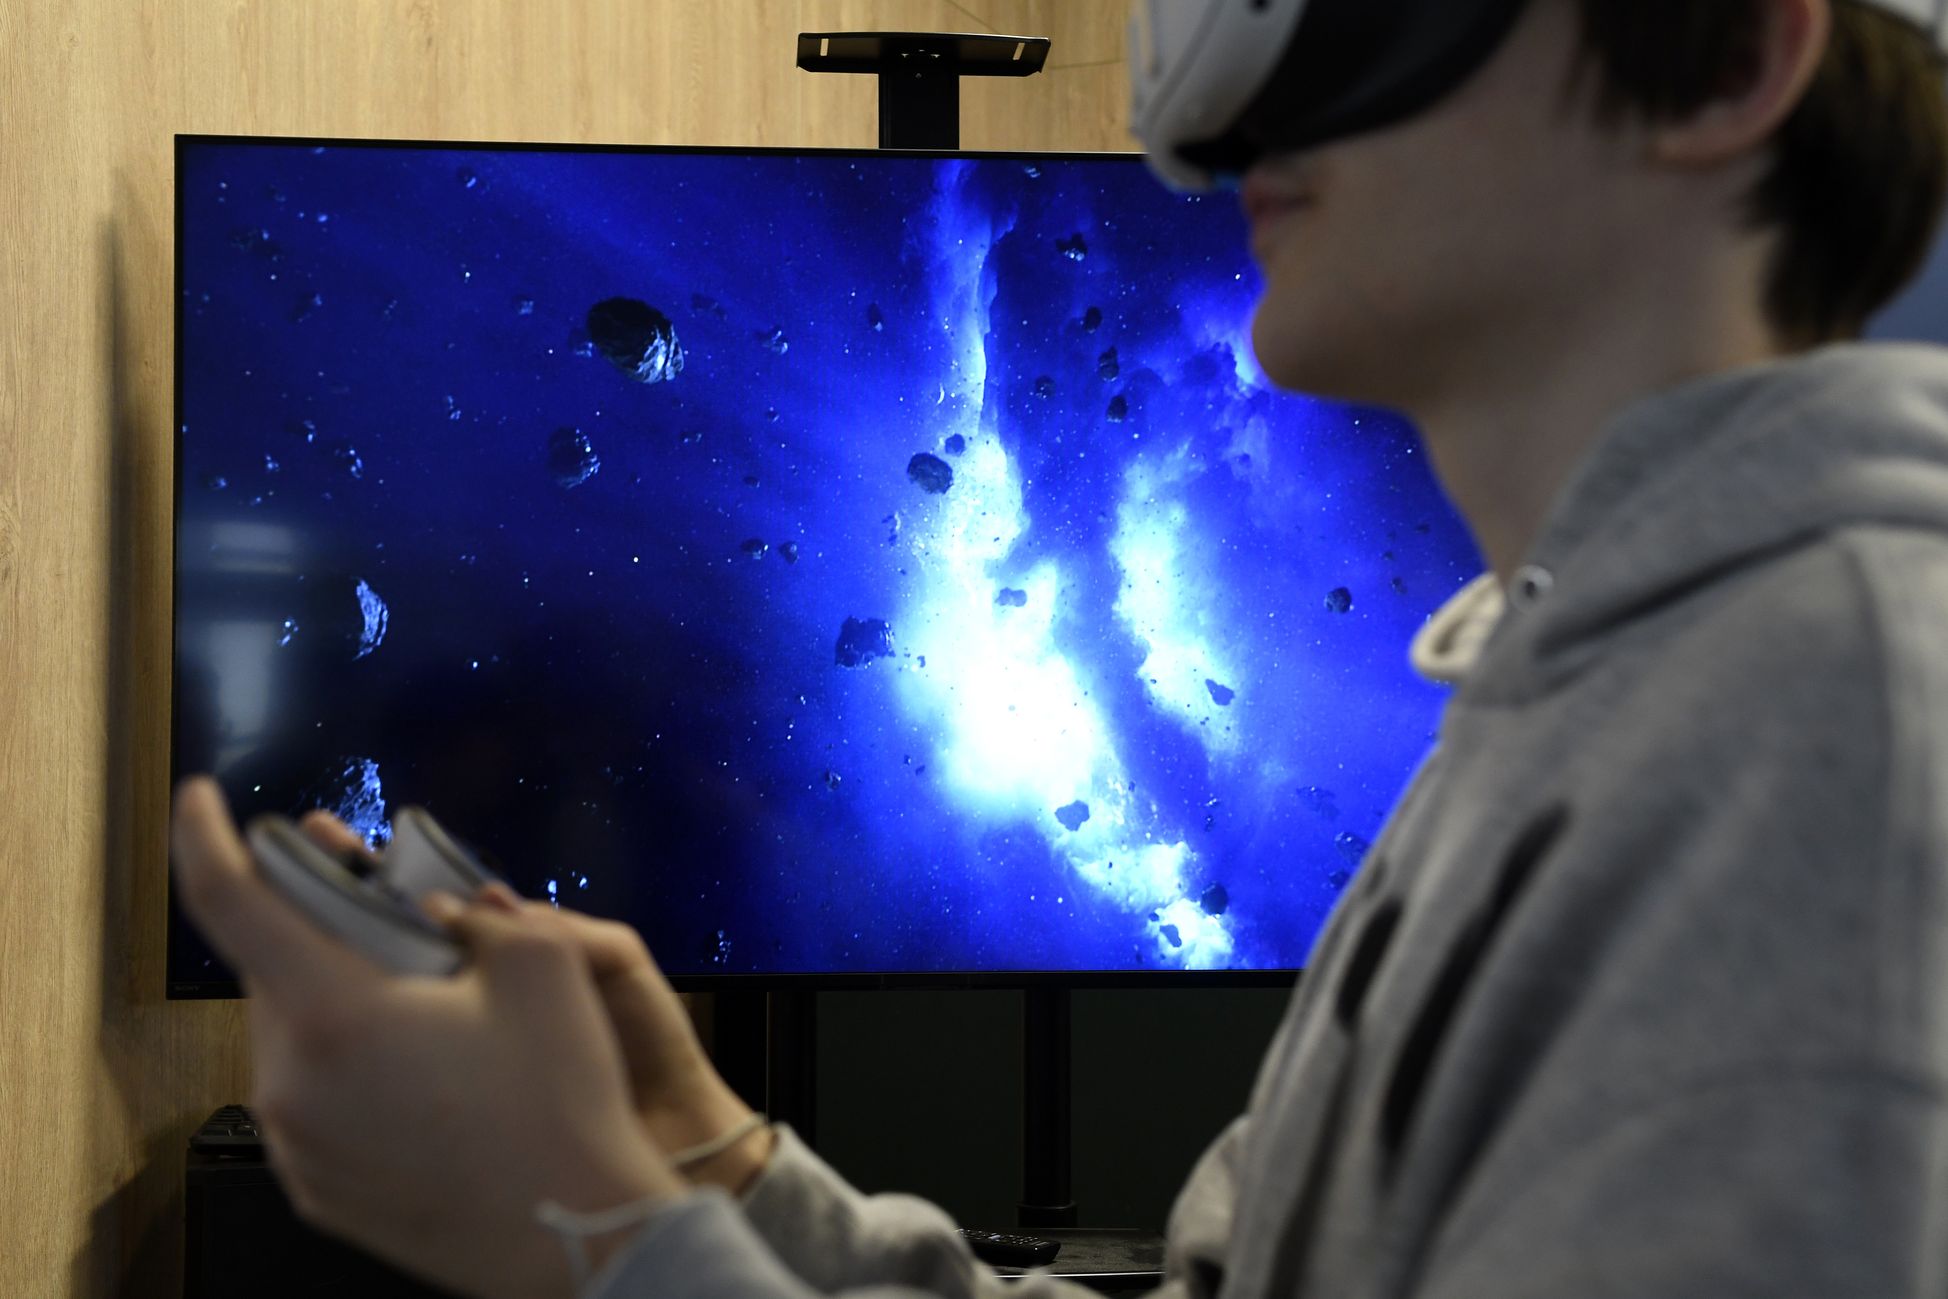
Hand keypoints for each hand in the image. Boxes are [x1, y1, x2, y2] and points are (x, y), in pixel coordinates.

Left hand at [170, 777, 684, 1298]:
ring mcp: (298, 1145)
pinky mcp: (318, 1189)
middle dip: (321, 929)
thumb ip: (470, 912)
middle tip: (388, 912)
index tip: (201, 799)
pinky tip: (431, 1073)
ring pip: (297, 1035)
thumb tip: (432, 915)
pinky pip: (316, 1099)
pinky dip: (354, 1067)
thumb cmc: (560, 1103)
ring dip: (344, 1002)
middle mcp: (292, 1083)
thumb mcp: (544, 960)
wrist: (578, 1236)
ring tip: (430, 1006)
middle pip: (276, 970)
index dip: (206, 836)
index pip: (230, 901)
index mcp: (333, 1014)